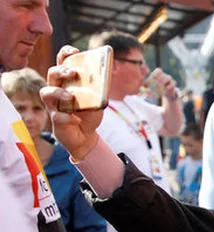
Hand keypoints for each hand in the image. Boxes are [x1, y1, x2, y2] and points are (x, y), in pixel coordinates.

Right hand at [40, 45, 102, 161]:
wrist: (86, 136)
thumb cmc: (89, 113)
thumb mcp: (98, 100)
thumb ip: (99, 90)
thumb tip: (103, 79)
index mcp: (67, 81)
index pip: (62, 62)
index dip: (65, 53)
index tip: (73, 51)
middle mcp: (57, 89)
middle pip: (52, 73)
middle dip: (61, 70)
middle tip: (73, 73)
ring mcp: (54, 104)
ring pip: (46, 92)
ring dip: (58, 92)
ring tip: (70, 97)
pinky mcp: (56, 120)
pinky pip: (57, 116)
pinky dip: (66, 117)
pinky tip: (75, 119)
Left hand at [148, 68, 177, 99]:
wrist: (166, 94)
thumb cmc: (157, 89)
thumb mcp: (150, 88)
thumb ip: (146, 88)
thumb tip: (141, 88)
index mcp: (159, 75)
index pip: (158, 70)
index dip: (156, 73)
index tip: (154, 77)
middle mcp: (165, 75)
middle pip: (163, 74)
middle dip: (159, 79)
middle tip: (156, 84)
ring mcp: (170, 79)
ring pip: (168, 77)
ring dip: (164, 81)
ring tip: (160, 86)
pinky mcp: (173, 84)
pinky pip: (172, 83)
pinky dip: (169, 86)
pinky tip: (165, 89)